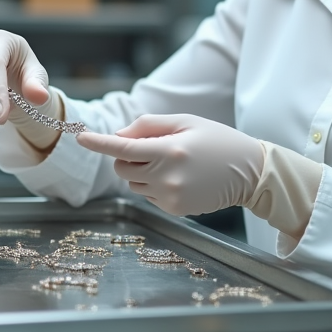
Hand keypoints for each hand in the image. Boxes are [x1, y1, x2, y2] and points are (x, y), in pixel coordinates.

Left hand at [76, 114, 264, 215]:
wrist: (250, 171)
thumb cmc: (217, 140)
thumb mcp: (186, 121)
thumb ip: (148, 125)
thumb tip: (118, 135)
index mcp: (170, 150)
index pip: (124, 147)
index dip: (99, 143)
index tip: (81, 137)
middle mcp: (167, 176)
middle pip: (122, 168)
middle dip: (127, 157)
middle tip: (152, 148)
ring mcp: (171, 196)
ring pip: (133, 184)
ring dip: (141, 172)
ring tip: (172, 163)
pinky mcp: (175, 210)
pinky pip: (149, 196)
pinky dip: (155, 186)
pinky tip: (180, 179)